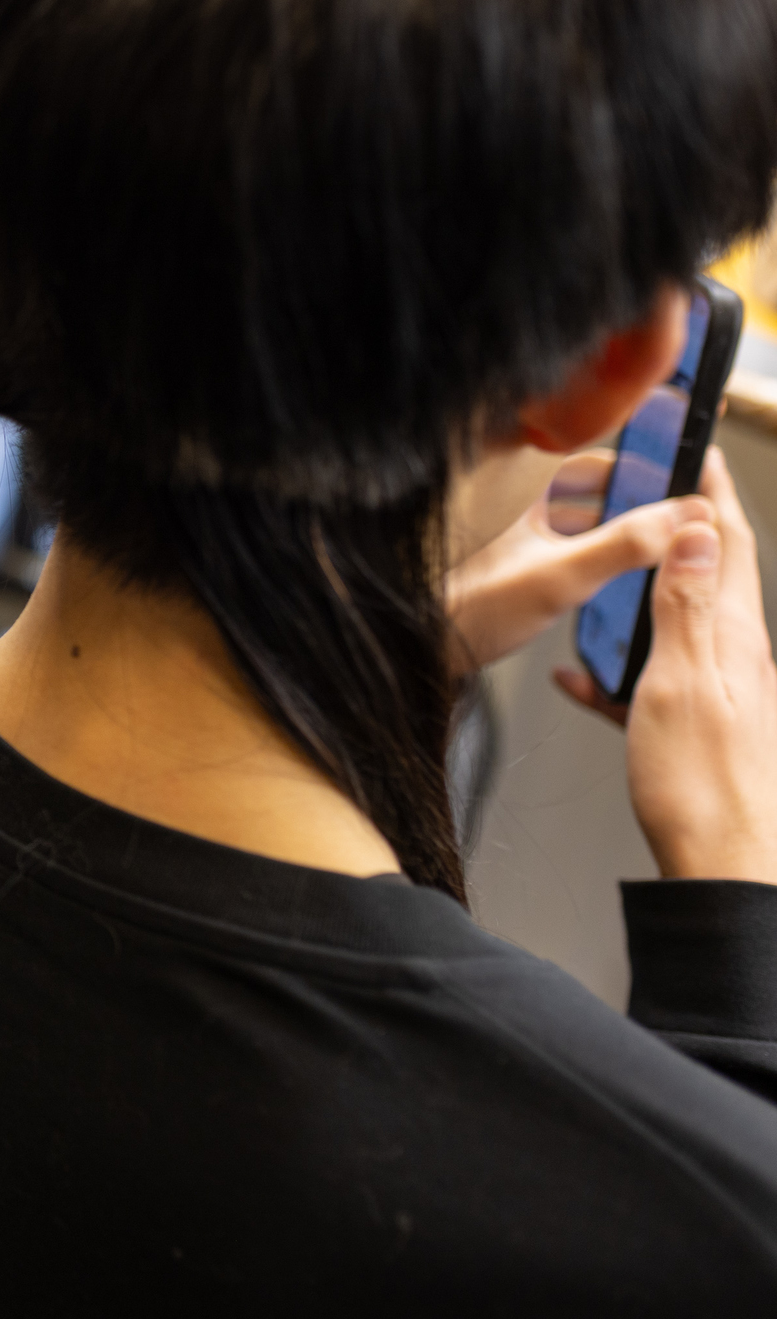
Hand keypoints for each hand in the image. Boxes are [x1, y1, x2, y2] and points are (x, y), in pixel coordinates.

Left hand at [446, 449, 711, 672]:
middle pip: (579, 477)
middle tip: (668, 515)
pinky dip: (577, 540)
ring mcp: (494, 518)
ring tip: (647, 541)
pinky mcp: (491, 545)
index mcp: (511, 480)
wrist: (418, 649)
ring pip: (563, 505)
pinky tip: (603, 564)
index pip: (586, 450)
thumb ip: (624, 546)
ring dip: (603, 521)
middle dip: (624, 496)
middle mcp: (500, 490)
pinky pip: (546, 529)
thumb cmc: (466, 611)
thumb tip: (684, 517)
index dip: (633, 462)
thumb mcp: (558, 578)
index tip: (673, 477)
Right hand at [555, 451, 776, 881]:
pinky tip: (583, 677)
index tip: (693, 451)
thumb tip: (694, 531)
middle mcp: (735, 658)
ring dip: (643, 595)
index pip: (727, 542)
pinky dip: (618, 668)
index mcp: (733, 637)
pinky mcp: (695, 730)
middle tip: (648, 496)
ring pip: (677, 625)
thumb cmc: (703, 787)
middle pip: (709, 575)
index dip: (711, 492)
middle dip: (680, 529)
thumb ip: (683, 606)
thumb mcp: (681, 682)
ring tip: (606, 577)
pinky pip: (653, 682)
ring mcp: (718, 694)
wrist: (725, 866)